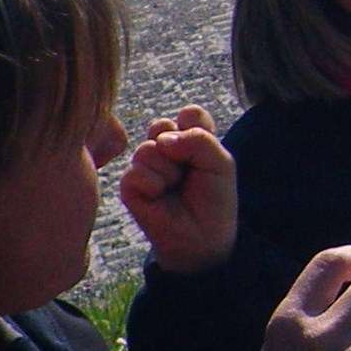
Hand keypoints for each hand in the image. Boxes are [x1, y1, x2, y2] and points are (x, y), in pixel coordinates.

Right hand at [117, 107, 235, 271]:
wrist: (203, 237)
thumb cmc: (214, 199)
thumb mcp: (220, 163)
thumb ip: (199, 140)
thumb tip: (162, 140)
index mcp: (187, 137)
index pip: (189, 113)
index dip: (199, 130)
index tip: (206, 156)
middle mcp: (163, 147)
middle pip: (162, 125)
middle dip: (181, 150)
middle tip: (189, 172)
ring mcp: (144, 164)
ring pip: (148, 149)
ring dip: (169, 172)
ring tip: (175, 187)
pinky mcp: (129, 185)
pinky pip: (136, 172)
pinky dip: (155, 186)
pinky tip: (160, 197)